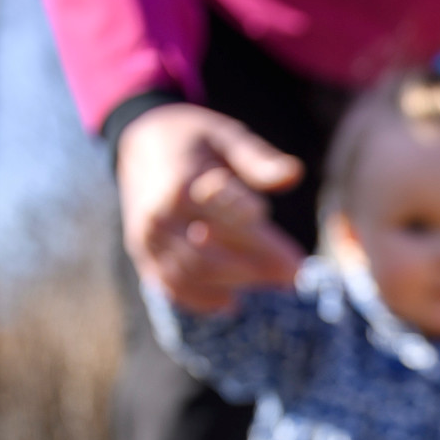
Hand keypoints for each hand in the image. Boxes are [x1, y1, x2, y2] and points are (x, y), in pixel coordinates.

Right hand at [117, 103, 304, 311]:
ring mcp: (146, 236)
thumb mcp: (227, 136)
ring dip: (235, 285)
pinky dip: (200, 299)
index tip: (299, 260)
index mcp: (182, 182)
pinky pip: (169, 285)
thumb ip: (258, 159)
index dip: (268, 245)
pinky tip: (232, 302)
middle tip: (293, 278)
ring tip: (271, 287)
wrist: (141, 140)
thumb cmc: (196, 140)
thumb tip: (295, 173)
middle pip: (212, 255)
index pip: (231, 222)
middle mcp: (160, 213)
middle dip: (256, 269)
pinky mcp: (141, 251)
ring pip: (192, 274)